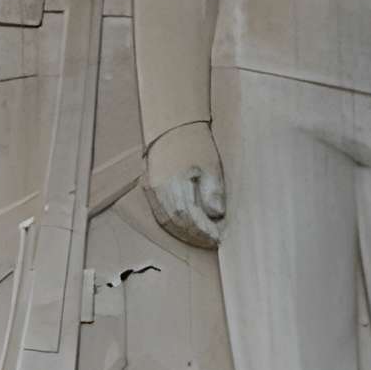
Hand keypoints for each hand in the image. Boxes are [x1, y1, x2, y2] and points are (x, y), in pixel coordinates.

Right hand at [145, 123, 227, 250]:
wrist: (172, 128)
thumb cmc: (194, 144)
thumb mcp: (211, 165)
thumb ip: (213, 191)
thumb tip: (217, 214)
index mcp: (176, 185)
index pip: (191, 216)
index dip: (205, 230)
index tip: (219, 237)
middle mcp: (161, 191)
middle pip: (178, 223)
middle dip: (196, 235)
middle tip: (213, 240)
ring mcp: (153, 191)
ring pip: (168, 221)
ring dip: (185, 233)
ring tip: (202, 238)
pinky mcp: (151, 190)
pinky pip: (161, 214)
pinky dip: (174, 225)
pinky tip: (185, 227)